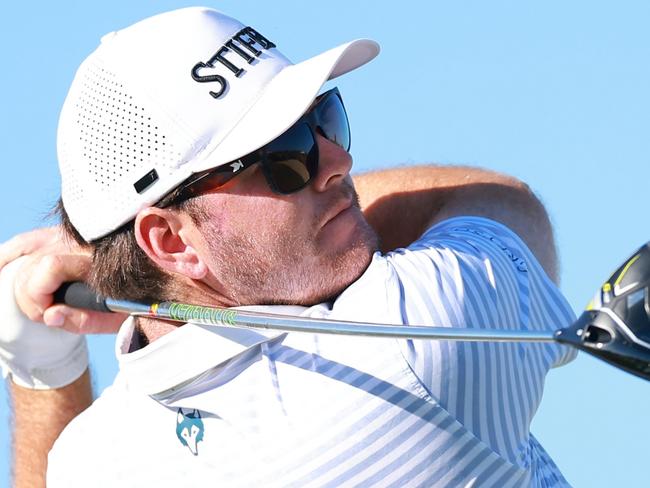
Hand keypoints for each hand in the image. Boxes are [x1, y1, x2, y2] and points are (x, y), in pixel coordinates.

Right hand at [0, 227, 124, 333]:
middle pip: (32, 266)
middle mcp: (79, 240)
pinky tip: (4, 270)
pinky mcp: (59, 233)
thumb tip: (51, 315)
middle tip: (48, 311)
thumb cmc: (133, 298)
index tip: (50, 313)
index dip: (39, 296)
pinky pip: (24, 241)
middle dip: (31, 298)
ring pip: (26, 255)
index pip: (49, 265)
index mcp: (94, 259)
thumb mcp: (115, 316)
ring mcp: (67, 234)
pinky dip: (8, 257)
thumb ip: (82, 319)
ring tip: (41, 301)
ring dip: (24, 284)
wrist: (152, 273)